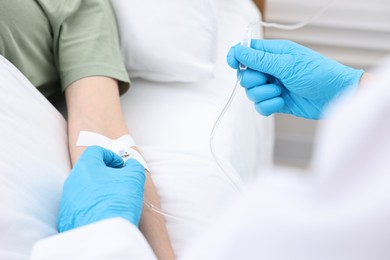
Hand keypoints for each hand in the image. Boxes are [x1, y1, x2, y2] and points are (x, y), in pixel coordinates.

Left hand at [58, 146, 144, 231]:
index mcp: (86, 167)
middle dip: (106, 173)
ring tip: (114, 199)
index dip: (111, 156)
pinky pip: (80, 205)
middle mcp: (72, 181)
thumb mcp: (134, 178)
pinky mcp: (67, 217)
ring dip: (99, 189)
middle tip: (119, 181)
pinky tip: (105, 212)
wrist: (104, 236)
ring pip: (84, 188)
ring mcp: (68, 200)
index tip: (121, 166)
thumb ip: (133, 166)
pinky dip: (92, 204)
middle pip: (89, 170)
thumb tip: (131, 164)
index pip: (96, 151)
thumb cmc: (118, 202)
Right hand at [227, 39, 363, 118]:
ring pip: (251, 92)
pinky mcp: (276, 101)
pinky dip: (268, 106)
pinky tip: (281, 102)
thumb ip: (260, 59)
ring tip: (280, 92)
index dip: (236, 57)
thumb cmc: (318, 74)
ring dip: (263, 94)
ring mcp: (273, 86)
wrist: (336, 96)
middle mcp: (271, 69)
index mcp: (273, 53)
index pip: (246, 51)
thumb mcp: (287, 64)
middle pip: (245, 75)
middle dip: (253, 80)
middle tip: (268, 80)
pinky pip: (260, 106)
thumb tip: (238, 51)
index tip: (234, 65)